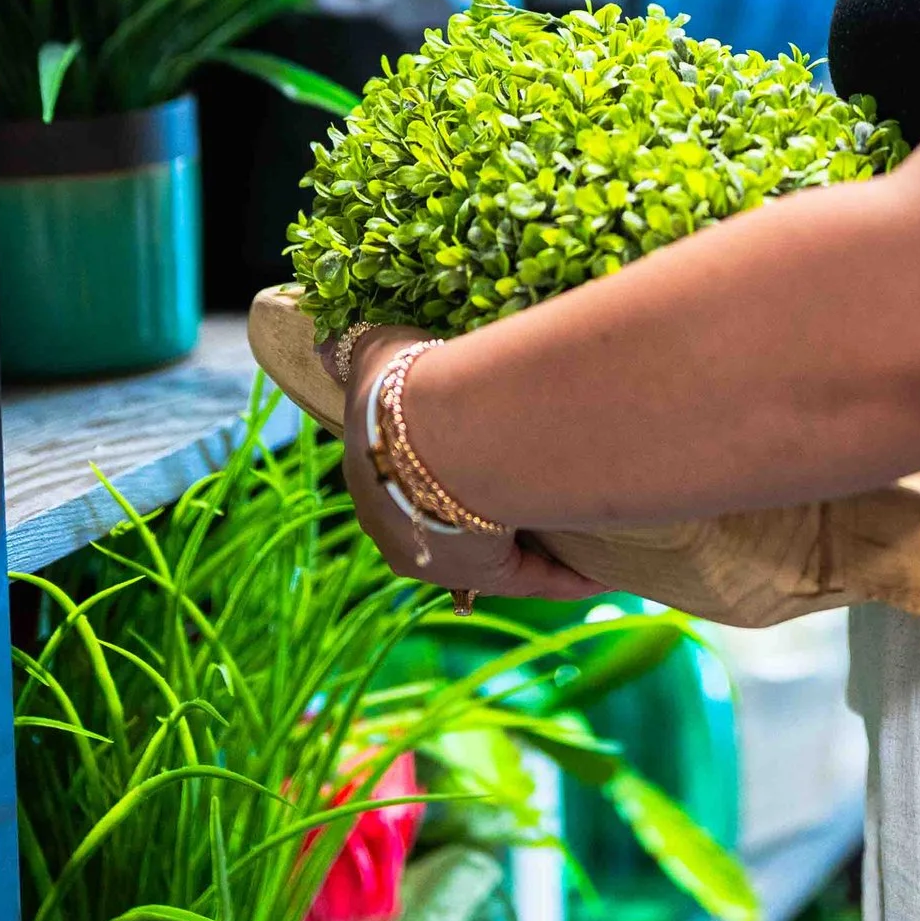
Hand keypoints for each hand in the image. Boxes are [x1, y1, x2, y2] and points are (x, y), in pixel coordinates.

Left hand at [321, 329, 600, 602]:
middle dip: (480, 520)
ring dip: (525, 545)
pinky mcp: (482, 571)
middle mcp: (398, 533)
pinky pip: (527, 578)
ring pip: (487, 554)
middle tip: (525, 506)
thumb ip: (355, 351)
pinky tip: (596, 572)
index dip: (437, 481)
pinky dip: (560, 577)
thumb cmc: (410, 385)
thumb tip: (324, 342)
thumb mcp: (377, 357)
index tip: (469, 472)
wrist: (438, 424)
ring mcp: (437, 557)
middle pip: (445, 530)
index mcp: (373, 482)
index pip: (404, 491)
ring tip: (574, 534)